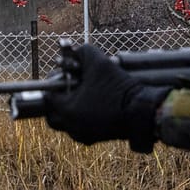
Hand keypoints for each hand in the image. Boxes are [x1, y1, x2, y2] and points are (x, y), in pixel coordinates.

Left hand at [44, 44, 168, 151]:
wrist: (141, 111)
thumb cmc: (118, 87)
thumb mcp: (99, 62)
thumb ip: (82, 52)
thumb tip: (74, 51)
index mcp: (67, 111)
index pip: (48, 96)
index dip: (55, 82)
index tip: (65, 74)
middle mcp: (71, 127)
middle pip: (52, 113)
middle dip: (57, 98)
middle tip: (68, 86)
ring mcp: (83, 135)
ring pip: (65, 122)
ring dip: (68, 108)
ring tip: (81, 94)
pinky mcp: (94, 138)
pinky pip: (78, 127)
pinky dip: (80, 116)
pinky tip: (92, 103)